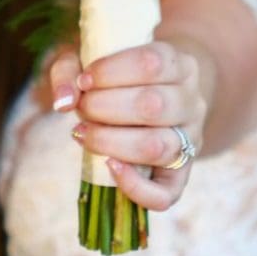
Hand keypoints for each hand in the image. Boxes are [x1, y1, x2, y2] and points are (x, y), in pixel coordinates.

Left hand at [49, 39, 206, 211]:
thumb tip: (64, 102)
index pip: (152, 63)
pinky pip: (166, 194)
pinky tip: (109, 166)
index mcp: (179, 65)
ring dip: (110, 141)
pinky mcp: (180, 175)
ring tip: (84, 134)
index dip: (110, 71)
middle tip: (83, 108)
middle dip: (103, 107)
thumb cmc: (119, 77)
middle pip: (153, 105)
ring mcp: (190, 141)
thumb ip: (69, 71)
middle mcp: (192, 102)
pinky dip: (134, 187)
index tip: (85, 80)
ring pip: (159, 147)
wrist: (158, 96)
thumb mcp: (93, 61)